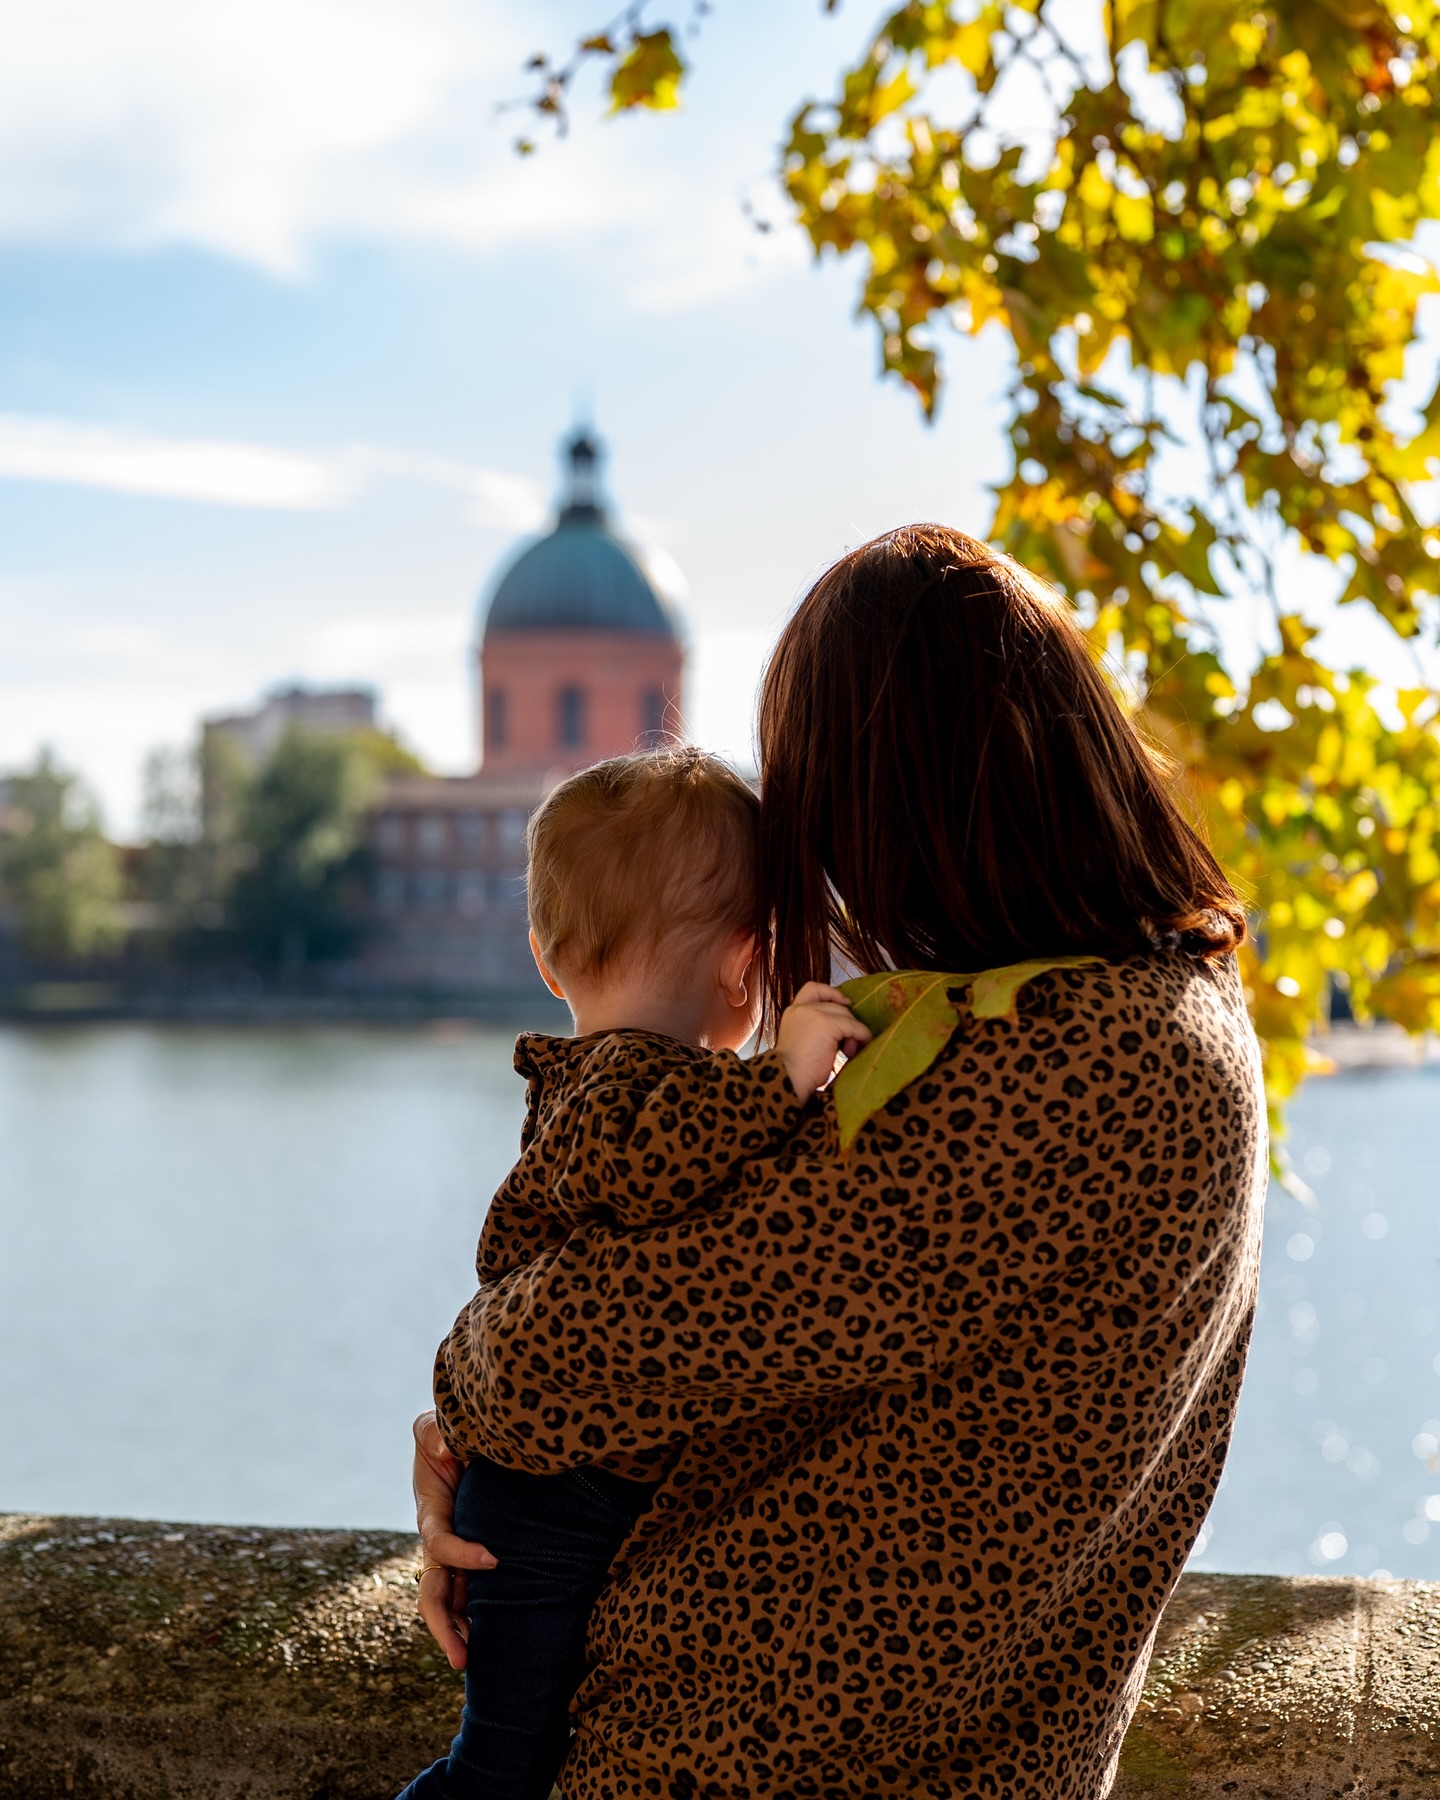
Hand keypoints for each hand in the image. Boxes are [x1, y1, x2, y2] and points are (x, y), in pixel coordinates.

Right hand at [412, 1409, 496, 1670]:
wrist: (463, 1442)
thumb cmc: (447, 1433)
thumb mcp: (434, 1428)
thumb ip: (434, 1433)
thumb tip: (446, 1445)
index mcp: (431, 1512)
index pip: (440, 1543)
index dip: (462, 1554)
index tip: (494, 1558)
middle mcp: (439, 1542)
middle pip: (433, 1595)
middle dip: (444, 1629)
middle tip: (463, 1660)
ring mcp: (455, 1555)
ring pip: (451, 1604)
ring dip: (461, 1635)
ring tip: (478, 1667)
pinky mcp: (474, 1558)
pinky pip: (472, 1594)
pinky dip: (481, 1618)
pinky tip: (501, 1641)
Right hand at [776, 982, 871, 1099]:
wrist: (788, 1079)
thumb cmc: (795, 1071)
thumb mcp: (801, 1042)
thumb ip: (815, 1029)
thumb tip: (844, 1032)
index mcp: (793, 1012)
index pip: (813, 990)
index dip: (831, 993)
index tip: (845, 1003)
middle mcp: (802, 1008)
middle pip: (836, 1006)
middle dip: (847, 1023)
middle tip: (848, 1046)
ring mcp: (815, 1014)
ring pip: (846, 1015)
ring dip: (854, 1032)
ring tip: (849, 1052)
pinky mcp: (828, 1024)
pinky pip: (854, 1026)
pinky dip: (862, 1036)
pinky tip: (856, 1050)